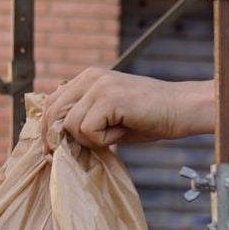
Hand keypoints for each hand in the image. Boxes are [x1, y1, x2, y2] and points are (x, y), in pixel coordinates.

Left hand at [47, 69, 213, 149]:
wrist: (180, 110)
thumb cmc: (149, 118)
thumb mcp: (109, 117)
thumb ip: (85, 120)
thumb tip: (57, 140)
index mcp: (87, 78)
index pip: (51, 102)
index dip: (48, 128)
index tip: (52, 149)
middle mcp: (90, 77)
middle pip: (53, 111)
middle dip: (59, 138)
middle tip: (74, 152)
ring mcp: (99, 85)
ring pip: (71, 124)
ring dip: (91, 139)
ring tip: (116, 133)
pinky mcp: (109, 97)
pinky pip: (88, 129)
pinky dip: (104, 140)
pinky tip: (122, 131)